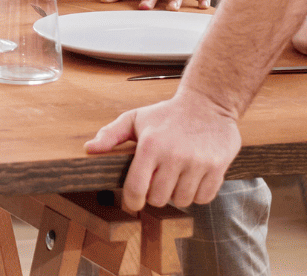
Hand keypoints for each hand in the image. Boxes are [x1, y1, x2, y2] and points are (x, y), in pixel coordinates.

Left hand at [85, 89, 242, 211]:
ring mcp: (197, 163)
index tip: (132, 203)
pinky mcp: (217, 167)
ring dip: (177, 194)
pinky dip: (198, 194)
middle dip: (156, 195)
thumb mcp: (136, 118)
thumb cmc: (168, 114)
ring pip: (182, 201)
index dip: (132, 202)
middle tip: (158, 181)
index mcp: (150, 145)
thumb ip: (111, 134)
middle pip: (159, 199)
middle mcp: (174, 155)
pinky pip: (204, 199)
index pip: (136, 188)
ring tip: (177, 177)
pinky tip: (193, 178)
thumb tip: (89, 149)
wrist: (208, 103)